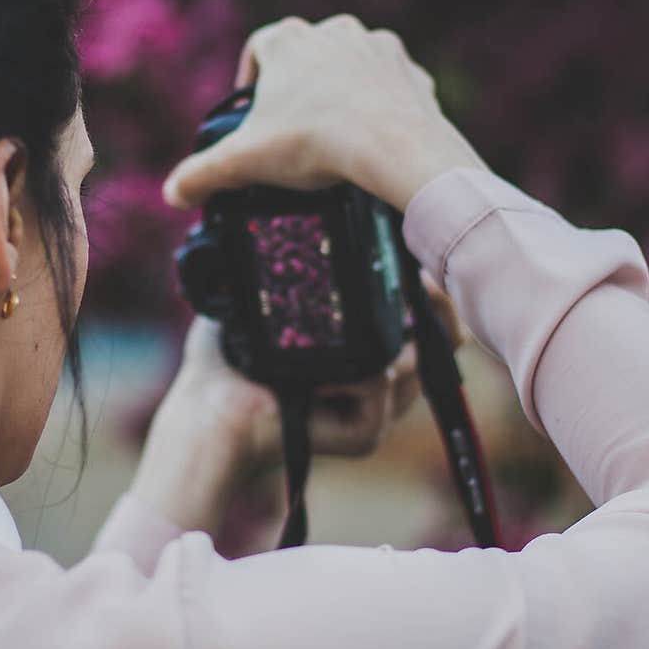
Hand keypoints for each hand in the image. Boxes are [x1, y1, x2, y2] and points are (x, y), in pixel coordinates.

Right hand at [162, 14, 490, 213]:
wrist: (396, 147)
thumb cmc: (317, 143)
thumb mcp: (246, 161)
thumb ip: (202, 174)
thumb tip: (172, 193)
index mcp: (286, 40)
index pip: (257, 52)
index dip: (251, 83)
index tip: (253, 116)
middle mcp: (331, 30)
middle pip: (304, 59)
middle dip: (297, 90)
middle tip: (293, 133)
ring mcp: (375, 45)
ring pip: (348, 67)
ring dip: (340, 92)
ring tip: (335, 135)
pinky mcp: (409, 69)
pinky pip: (388, 84)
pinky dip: (379, 105)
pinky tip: (374, 136)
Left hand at [172, 281, 465, 476]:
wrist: (209, 407)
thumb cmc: (230, 357)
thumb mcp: (272, 297)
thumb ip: (306, 264)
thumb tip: (326, 215)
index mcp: (366, 354)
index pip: (430, 327)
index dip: (434, 296)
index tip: (421, 265)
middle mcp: (381, 384)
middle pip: (439, 343)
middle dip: (434, 305)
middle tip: (414, 280)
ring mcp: (376, 412)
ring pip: (413, 361)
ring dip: (381, 338)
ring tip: (331, 337)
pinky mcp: (364, 434)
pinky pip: (380, 385)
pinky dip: (348, 375)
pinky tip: (313, 382)